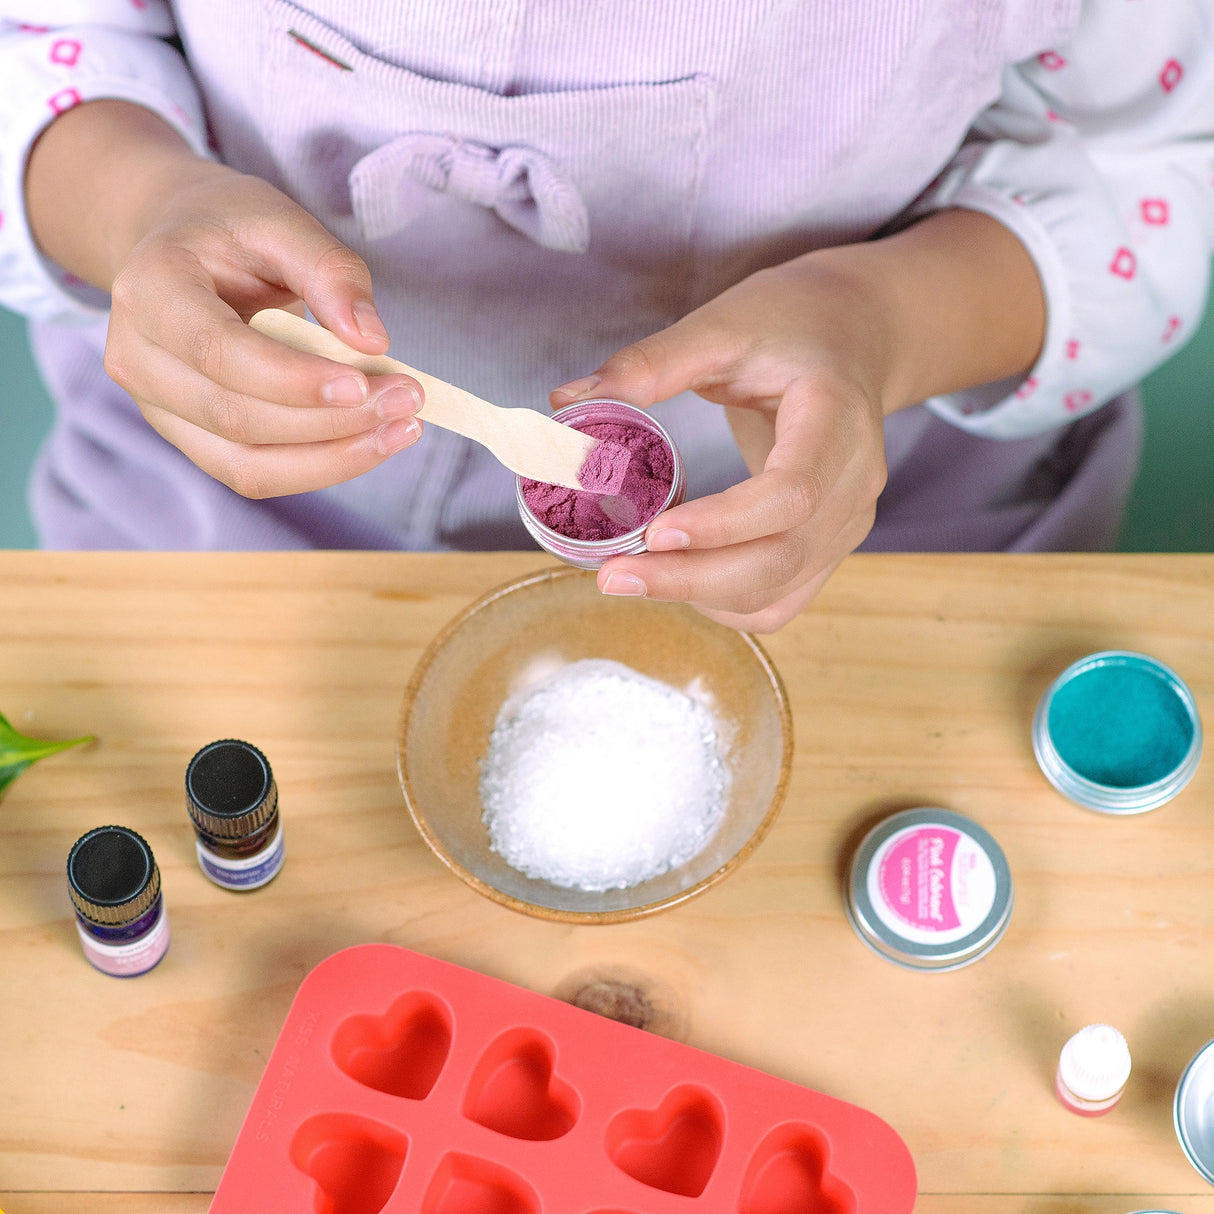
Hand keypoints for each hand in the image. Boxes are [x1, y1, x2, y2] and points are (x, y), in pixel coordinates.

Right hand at [27, 101, 422, 496]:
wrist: (178, 245)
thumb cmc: (230, 231)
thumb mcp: (281, 221)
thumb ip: (331, 272)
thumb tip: (373, 341)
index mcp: (150, 289)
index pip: (218, 352)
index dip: (292, 380)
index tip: (364, 382)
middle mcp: (138, 358)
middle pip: (237, 417)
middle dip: (332, 420)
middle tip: (407, 398)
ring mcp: (158, 408)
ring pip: (246, 465)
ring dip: (333, 457)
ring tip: (400, 429)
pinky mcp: (191, 439)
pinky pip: (255, 474)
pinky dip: (320, 466)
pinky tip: (371, 442)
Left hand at [553, 257, 890, 632]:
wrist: (852, 337)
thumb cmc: (789, 323)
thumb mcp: (721, 326)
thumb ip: (648, 364)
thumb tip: (565, 400)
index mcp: (836, 419)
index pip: (792, 492)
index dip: (724, 524)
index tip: (654, 533)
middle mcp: (853, 482)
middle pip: (781, 557)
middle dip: (692, 579)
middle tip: (612, 576)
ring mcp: (847, 521)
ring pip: (778, 591)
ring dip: (701, 596)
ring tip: (630, 575)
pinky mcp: (830, 545)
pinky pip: (781, 600)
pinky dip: (726, 603)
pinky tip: (678, 579)